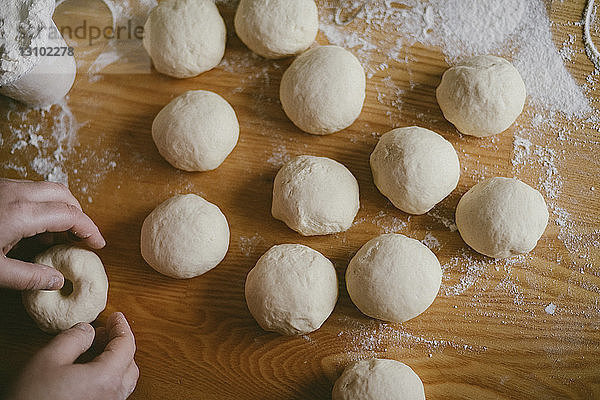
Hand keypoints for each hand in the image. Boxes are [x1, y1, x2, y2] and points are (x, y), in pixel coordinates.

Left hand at [0, 178, 105, 290]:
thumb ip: (28, 277)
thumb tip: (56, 281)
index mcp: (22, 213)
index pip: (71, 215)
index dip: (90, 230)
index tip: (97, 243)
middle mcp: (17, 193)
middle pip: (64, 194)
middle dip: (78, 214)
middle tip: (81, 236)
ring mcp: (4, 186)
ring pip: (46, 188)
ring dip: (59, 208)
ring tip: (56, 234)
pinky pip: (28, 189)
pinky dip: (40, 204)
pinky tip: (30, 226)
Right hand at [8, 312, 138, 399]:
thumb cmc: (33, 398)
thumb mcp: (48, 360)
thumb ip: (72, 339)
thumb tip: (87, 330)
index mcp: (107, 378)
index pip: (126, 346)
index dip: (121, 327)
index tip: (116, 317)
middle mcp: (112, 395)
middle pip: (129, 363)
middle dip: (119, 343)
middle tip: (104, 330)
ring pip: (122, 380)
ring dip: (115, 359)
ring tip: (96, 347)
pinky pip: (112, 391)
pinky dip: (109, 374)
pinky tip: (91, 368)